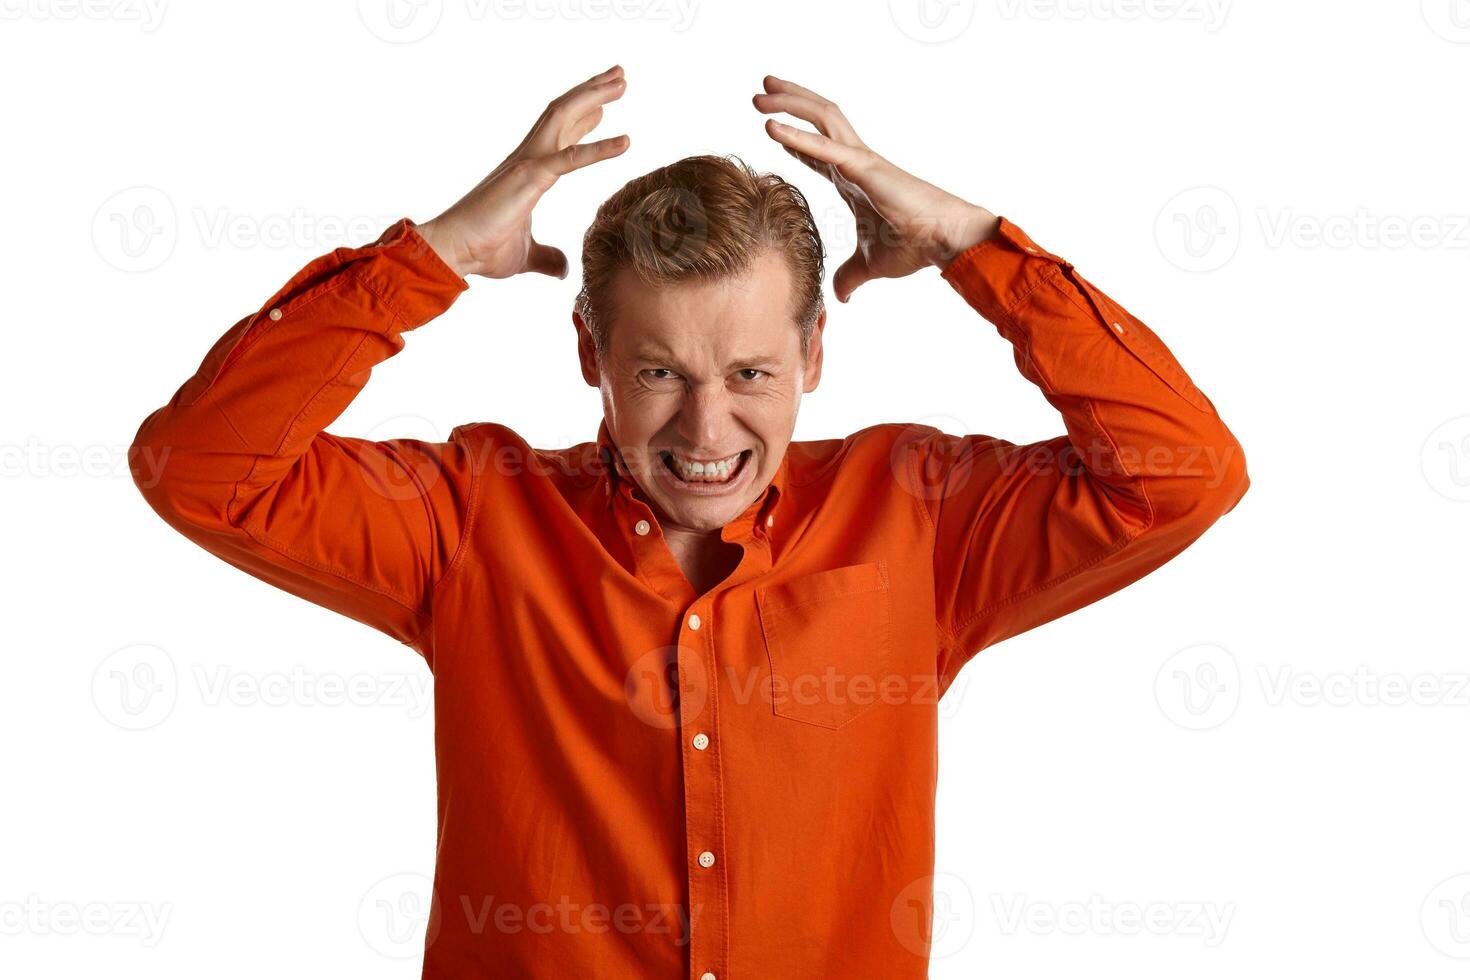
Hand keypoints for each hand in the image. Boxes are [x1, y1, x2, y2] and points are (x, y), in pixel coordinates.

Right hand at [416, 65, 630, 279]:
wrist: (453, 253)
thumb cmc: (482, 251)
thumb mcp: (527, 257)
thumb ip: (547, 258)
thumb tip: (563, 268)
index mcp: (528, 172)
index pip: (560, 136)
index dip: (583, 118)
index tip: (604, 105)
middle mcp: (527, 158)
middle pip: (564, 113)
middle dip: (592, 91)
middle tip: (620, 75)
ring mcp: (527, 164)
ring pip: (563, 117)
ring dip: (594, 96)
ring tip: (622, 80)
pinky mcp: (529, 178)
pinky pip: (569, 159)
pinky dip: (599, 149)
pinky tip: (626, 142)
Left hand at [753, 75, 999, 301]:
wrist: (944, 239)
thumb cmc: (914, 246)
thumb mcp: (870, 265)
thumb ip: (851, 276)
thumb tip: (841, 296)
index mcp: (856, 179)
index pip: (819, 151)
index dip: (795, 139)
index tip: (773, 128)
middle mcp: (856, 161)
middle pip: (818, 120)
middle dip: (789, 102)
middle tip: (760, 93)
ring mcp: (860, 160)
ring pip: (821, 117)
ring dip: (789, 103)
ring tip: (760, 95)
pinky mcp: (864, 167)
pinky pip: (826, 148)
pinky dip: (797, 138)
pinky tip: (771, 128)